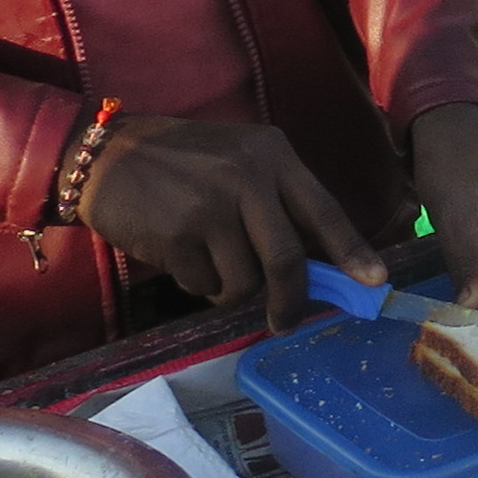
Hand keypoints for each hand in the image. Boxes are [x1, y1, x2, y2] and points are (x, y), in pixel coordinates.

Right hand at [79, 111, 379, 332]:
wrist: (102, 154)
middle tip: (285, 323)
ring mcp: (212, 206)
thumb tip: (318, 265)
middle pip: (288, 259)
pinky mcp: (179, 235)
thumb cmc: (180, 162)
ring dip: (229, 288)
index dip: (352, 251)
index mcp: (272, 155)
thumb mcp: (238, 160)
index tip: (375, 282)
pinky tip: (179, 254)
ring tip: (207, 261)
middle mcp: (248, 177)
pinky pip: (205, 284)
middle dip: (292, 300)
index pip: (324, 210)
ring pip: (245, 280)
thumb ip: (276, 200)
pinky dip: (196, 282)